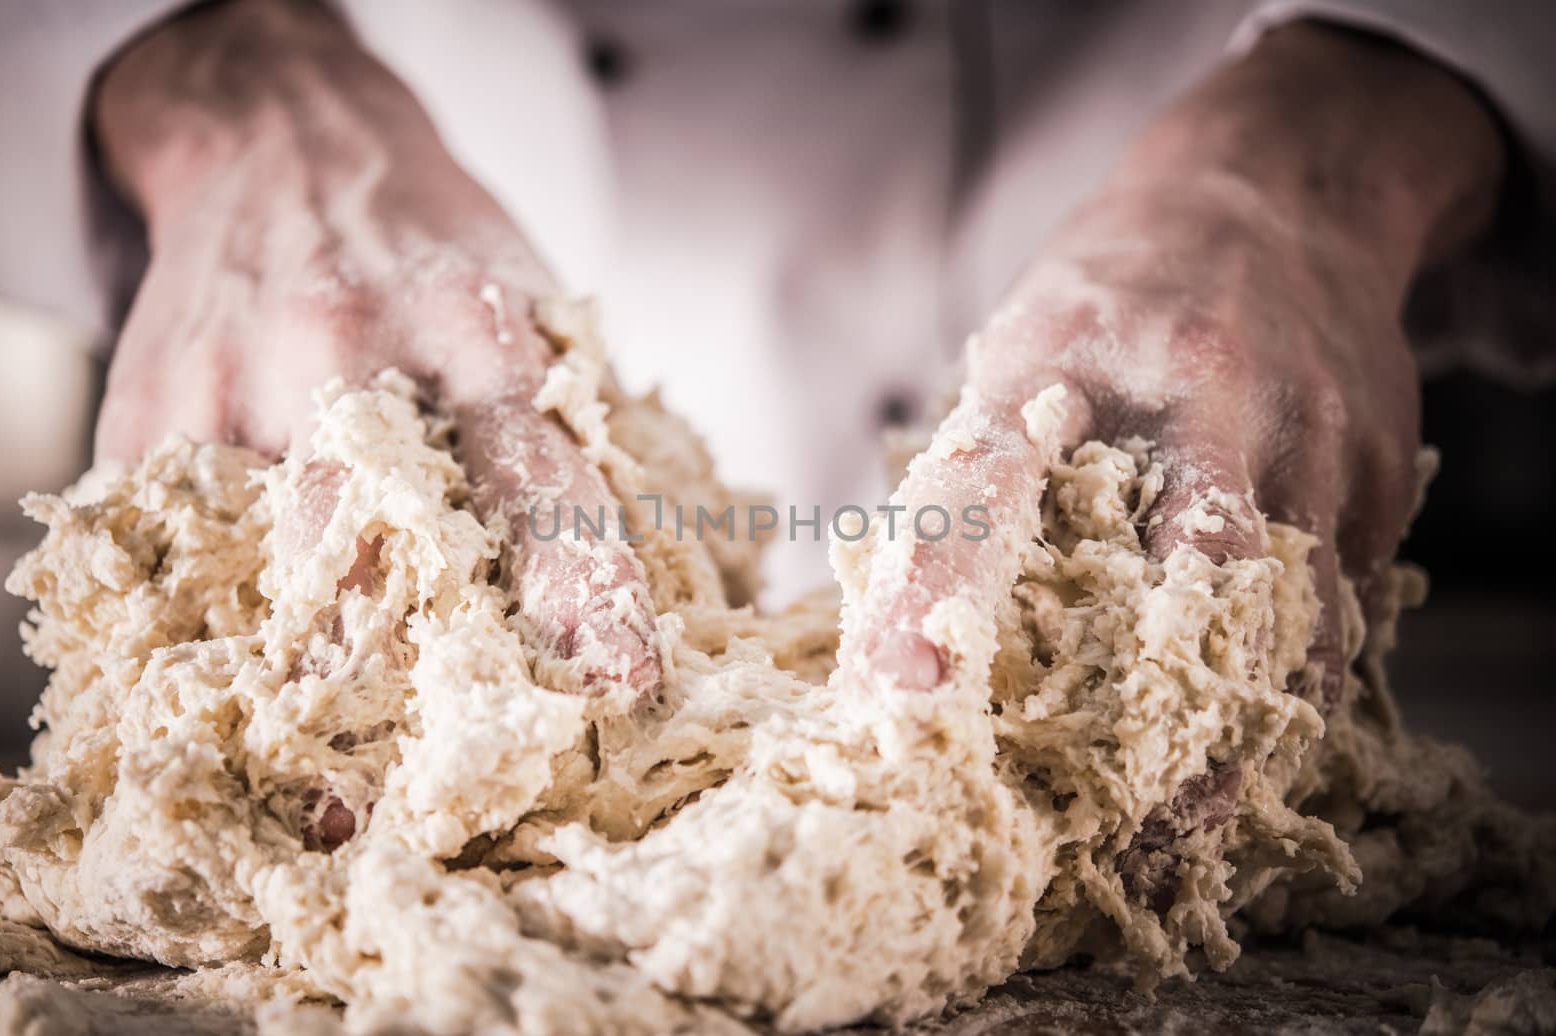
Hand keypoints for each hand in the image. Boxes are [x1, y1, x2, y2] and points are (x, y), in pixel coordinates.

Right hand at [93, 4, 659, 723]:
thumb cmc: (432, 250)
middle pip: (391, 534)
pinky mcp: (150, 406)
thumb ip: (578, 421)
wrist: (283, 140)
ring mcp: (239, 377)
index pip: (540, 474)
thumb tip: (687, 561)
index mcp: (477, 328)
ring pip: (276, 559)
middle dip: (434, 660)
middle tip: (472, 759)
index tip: (622, 679)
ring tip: (354, 770)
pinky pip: (184, 547)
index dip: (583, 584)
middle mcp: (353, 349)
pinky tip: (256, 679)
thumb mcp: (529, 303)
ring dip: (327, 671)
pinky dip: (226, 625)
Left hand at [841, 24, 1503, 903]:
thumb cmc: (1119, 286)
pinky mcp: (1380, 469)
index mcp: (1075, 352)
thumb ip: (972, 464)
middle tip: (1111, 833)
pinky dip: (1295, 684)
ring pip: (1288, 622)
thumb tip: (896, 625)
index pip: (988, 484)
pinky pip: (1341, 604)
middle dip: (1156, 725)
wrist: (1278, 186)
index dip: (940, 597)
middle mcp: (1204, 396)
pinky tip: (1252, 743)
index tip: (901, 700)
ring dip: (1238, 736)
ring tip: (1178, 831)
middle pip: (1188, 590)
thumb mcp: (1023, 338)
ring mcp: (1310, 434)